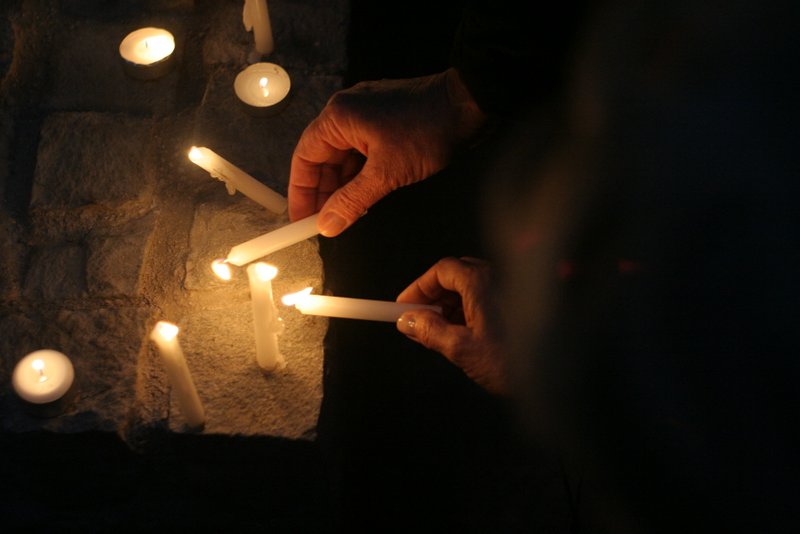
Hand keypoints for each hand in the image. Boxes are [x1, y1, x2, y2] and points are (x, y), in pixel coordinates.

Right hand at [288, 68, 486, 235]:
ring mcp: (366, 115)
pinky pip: (361, 152)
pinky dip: (360, 175)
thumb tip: (329, 223)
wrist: (468, 105)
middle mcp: (347, 112)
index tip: (300, 218)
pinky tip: (363, 197)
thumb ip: (353, 201)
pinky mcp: (383, 123)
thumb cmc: (430, 128)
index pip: (304, 158)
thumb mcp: (387, 173)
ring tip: (345, 215)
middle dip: (323, 193)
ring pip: (343, 158)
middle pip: (322, 159)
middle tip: (324, 223)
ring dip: (343, 186)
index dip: (301, 192)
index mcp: (338, 117)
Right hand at [396, 257, 506, 394]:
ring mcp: (512, 289)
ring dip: (450, 304)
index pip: (442, 270)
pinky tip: (463, 332)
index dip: (419, 287)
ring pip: (471, 287)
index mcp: (484, 282)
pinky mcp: (519, 303)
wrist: (557, 381)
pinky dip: (468, 309)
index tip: (403, 306)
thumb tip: (406, 321)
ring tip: (439, 330)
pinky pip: (487, 297)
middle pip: (456, 275)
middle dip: (433, 295)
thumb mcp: (462, 350)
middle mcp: (500, 277)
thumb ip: (430, 332)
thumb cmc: (513, 363)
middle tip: (418, 318)